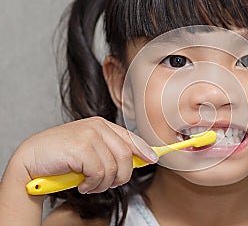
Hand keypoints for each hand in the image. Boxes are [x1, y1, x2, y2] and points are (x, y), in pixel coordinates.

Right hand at [10, 116, 157, 193]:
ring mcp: (89, 135)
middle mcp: (97, 127)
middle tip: (109, 184)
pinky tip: (82, 184)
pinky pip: (100, 173)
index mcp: (101, 125)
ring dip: (104, 184)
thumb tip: (140, 159)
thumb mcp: (89, 150)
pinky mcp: (82, 148)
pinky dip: (93, 184)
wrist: (31, 159)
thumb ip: (110, 151)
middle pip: (127, 155)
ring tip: (90, 185)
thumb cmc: (61, 157)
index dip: (144, 149)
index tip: (153, 159)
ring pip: (114, 167)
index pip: (130, 137)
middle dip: (121, 176)